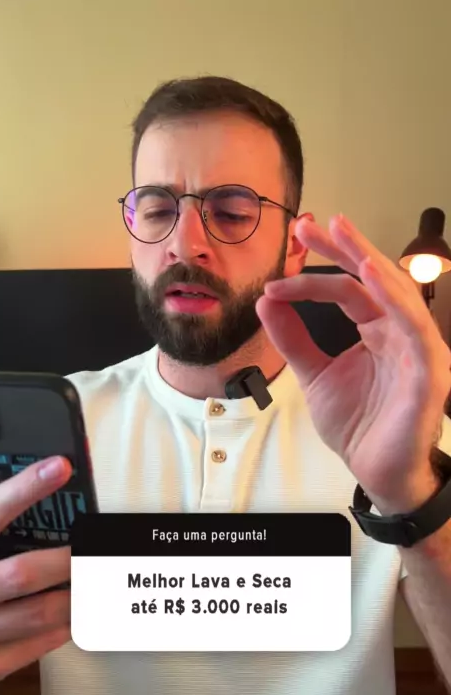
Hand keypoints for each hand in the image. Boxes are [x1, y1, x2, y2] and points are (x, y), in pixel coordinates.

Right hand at [0, 457, 72, 685]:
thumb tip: (49, 487)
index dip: (25, 488)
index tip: (61, 467)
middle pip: (20, 573)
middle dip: (65, 563)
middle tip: (93, 552)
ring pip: (36, 613)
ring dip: (73, 599)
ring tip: (92, 585)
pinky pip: (34, 648)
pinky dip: (59, 631)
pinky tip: (71, 618)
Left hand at [256, 215, 450, 511]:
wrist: (375, 471)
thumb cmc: (358, 424)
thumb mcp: (314, 375)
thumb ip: (293, 339)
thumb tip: (266, 302)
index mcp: (377, 330)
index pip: (349, 288)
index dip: (314, 273)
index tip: (278, 270)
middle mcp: (400, 332)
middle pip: (374, 279)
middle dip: (343, 248)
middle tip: (309, 224)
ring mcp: (417, 349)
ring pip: (397, 294)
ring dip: (368, 260)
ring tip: (341, 234)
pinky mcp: (429, 373)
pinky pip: (416, 330)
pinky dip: (396, 301)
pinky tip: (371, 277)